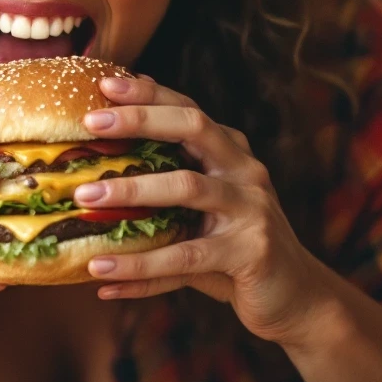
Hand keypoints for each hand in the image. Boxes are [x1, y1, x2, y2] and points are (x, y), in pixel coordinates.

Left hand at [73, 75, 327, 347]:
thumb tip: (93, 168)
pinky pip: (185, 258)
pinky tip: (101, 273)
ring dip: (131, 191)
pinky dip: (140, 267)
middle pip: (194, 127)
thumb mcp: (201, 209)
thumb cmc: (233, 246)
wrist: (296, 298)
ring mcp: (252, 209)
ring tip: (85, 196)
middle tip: (91, 122)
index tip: (104, 83)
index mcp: (230, 152)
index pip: (187, 109)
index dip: (147, 93)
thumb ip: (163, 183)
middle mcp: (244, 170)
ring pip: (186, 188)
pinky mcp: (251, 253)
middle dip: (141, 119)